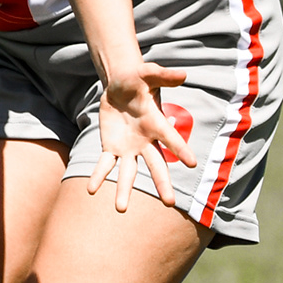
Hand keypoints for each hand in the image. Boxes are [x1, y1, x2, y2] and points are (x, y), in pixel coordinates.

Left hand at [88, 64, 194, 213]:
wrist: (120, 86)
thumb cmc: (137, 79)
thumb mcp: (148, 73)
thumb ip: (163, 75)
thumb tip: (184, 74)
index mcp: (157, 123)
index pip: (171, 139)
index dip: (180, 149)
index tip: (192, 164)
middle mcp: (146, 141)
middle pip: (155, 165)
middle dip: (162, 183)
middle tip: (170, 203)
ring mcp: (128, 147)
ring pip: (128, 172)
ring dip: (124, 189)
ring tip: (120, 209)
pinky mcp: (111, 148)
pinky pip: (104, 165)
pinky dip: (98, 176)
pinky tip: (90, 190)